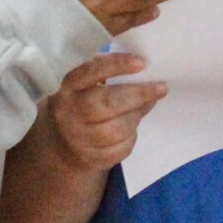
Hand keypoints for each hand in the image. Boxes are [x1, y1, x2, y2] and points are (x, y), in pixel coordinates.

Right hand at [43, 53, 166, 170]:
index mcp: (69, 87)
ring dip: (136, 116)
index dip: (117, 65)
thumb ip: (109, 75)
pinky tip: (129, 129)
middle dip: (138, 95)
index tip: (141, 63)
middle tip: (160, 88)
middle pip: (107, 103)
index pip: (91, 72)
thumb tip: (146, 74)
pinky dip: (131, 137)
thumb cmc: (83, 104)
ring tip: (141, 108)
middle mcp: (69, 112)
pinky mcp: (90, 159)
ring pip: (118, 129)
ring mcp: (78, 138)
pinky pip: (121, 148)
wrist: (62, 143)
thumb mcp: (86, 85)